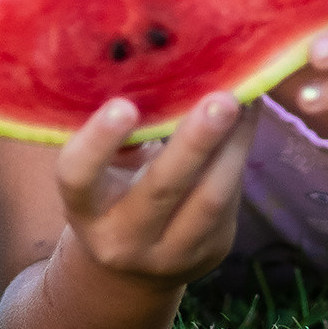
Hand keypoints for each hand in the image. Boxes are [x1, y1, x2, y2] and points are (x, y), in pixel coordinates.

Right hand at [56, 94, 258, 287]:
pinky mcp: (211, 249)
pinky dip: (241, 152)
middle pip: (160, 189)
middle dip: (194, 142)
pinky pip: (231, 198)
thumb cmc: (112, 193)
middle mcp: (122, 237)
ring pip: (209, 198)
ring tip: (246, 99)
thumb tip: (151, 60)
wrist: (135, 268)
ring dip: (232, 144)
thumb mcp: (101, 171)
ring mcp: (170, 252)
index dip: (97, 143)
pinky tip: (249, 116)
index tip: (123, 105)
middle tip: (221, 98)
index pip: (78, 178)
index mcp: (83, 209)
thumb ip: (117, 134)